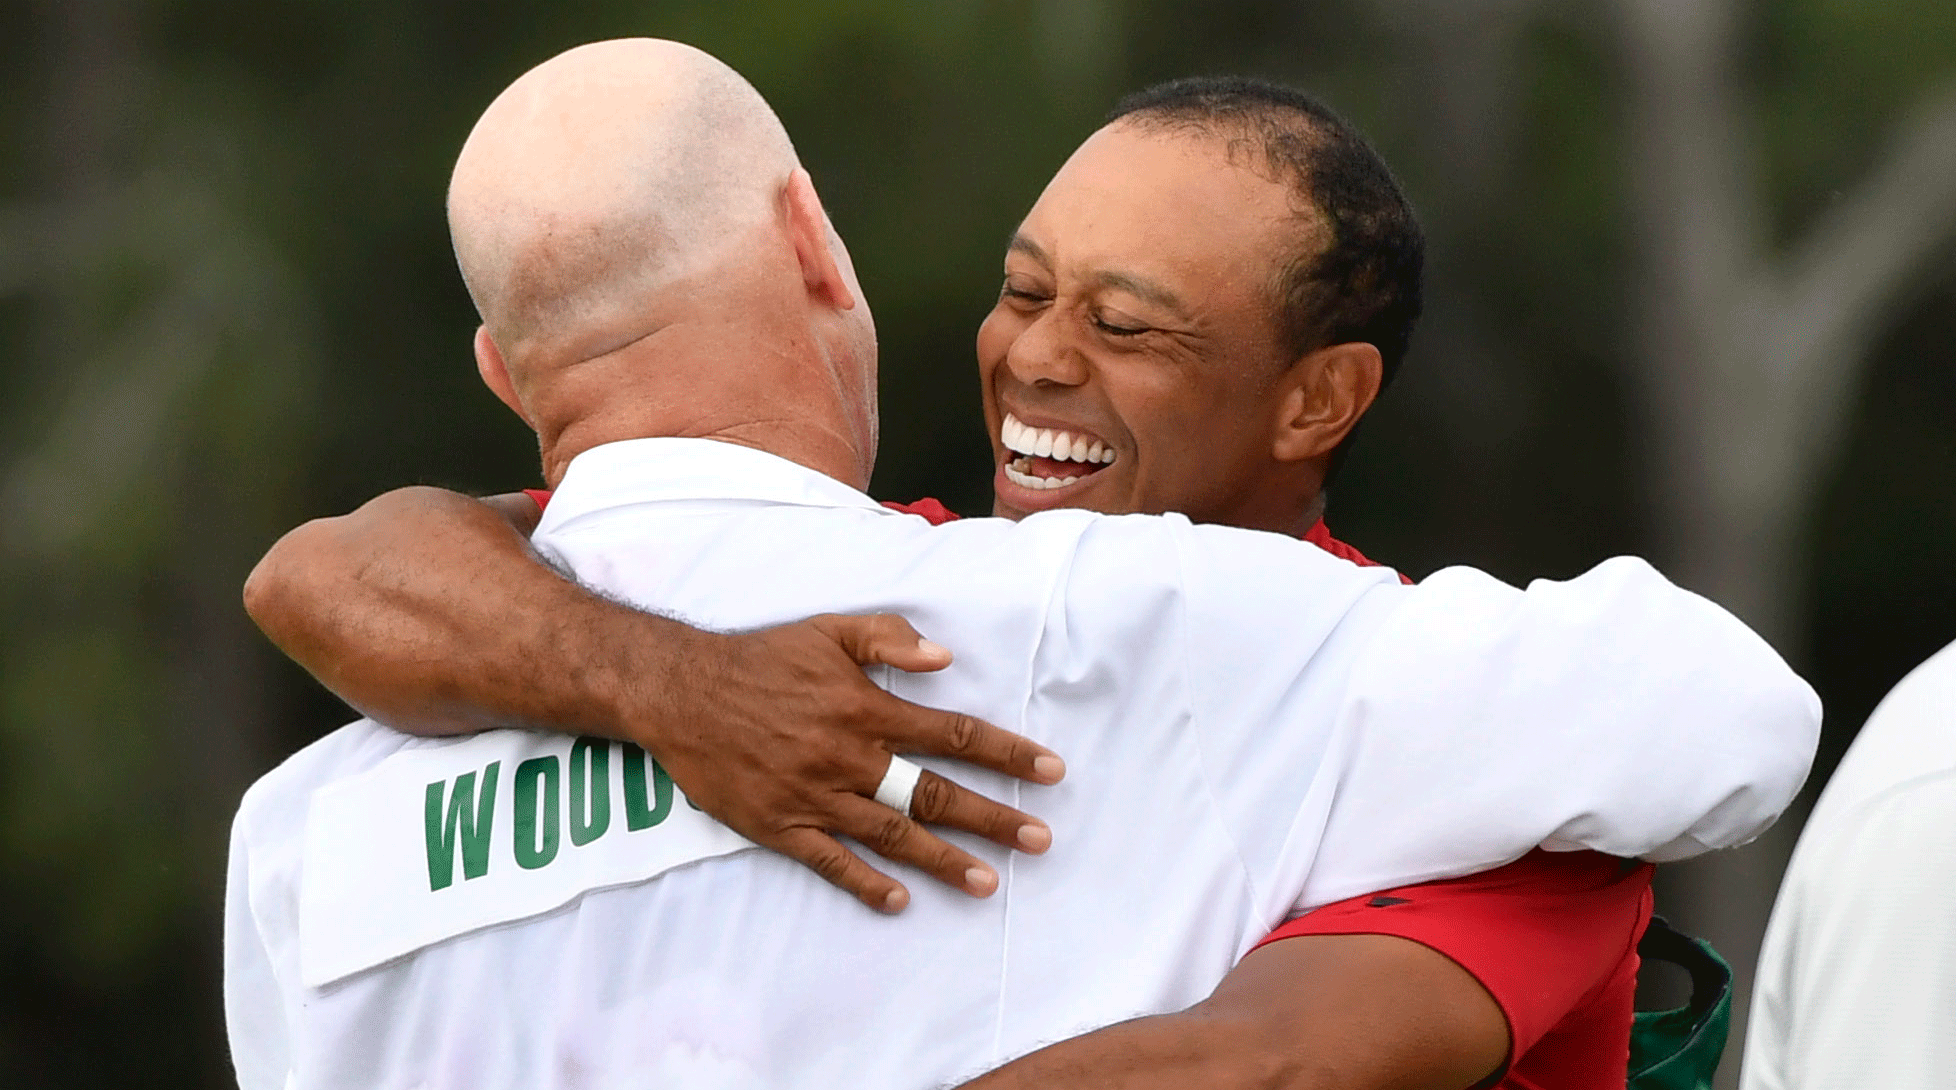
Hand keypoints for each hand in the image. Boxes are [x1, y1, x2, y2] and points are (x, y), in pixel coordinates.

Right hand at [630, 613, 1064, 912]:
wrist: (681, 693)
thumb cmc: (761, 658)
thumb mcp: (827, 630)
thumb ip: (888, 639)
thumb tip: (944, 657)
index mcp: (864, 709)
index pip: (951, 734)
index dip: (1004, 752)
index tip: (1049, 771)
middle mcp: (847, 757)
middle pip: (933, 794)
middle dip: (992, 817)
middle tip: (1039, 840)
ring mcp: (814, 796)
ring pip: (891, 835)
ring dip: (943, 860)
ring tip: (988, 882)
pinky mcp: (779, 826)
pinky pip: (829, 862)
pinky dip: (865, 883)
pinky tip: (899, 901)